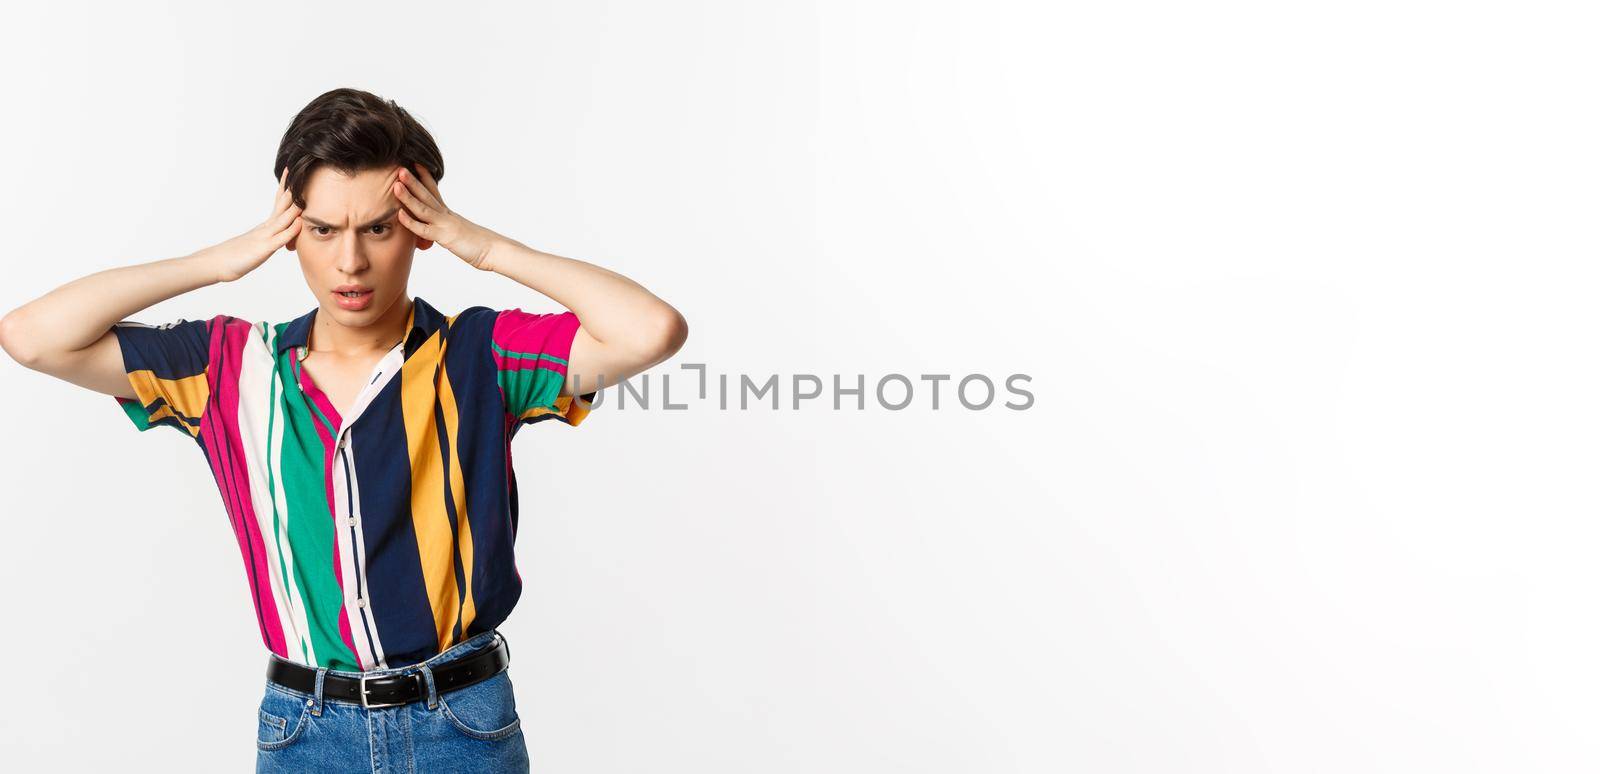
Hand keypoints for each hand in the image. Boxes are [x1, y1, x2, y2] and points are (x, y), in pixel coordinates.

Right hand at [203, 167, 302, 282]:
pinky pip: (280, 238)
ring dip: (295, 206)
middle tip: (301, 171)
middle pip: (282, 204)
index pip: (279, 201)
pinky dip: (291, 230)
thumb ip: (271, 238)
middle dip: (292, 189)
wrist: (216, 263)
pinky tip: (299, 223)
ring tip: (304, 191)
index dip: (287, 187)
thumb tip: (281, 236)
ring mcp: (264, 236)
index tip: (292, 172)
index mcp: (266, 225)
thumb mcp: (259, 244)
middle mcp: (266, 227)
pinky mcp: (264, 249)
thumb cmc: (237, 255)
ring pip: (283, 218)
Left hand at [392, 163, 498, 271]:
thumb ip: (449, 228)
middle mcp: (446, 215)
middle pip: (427, 194)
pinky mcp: (445, 237)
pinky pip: (424, 229)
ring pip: (423, 208)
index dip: (424, 176)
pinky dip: (411, 222)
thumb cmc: (481, 244)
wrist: (495, 250)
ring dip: (408, 196)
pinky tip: (399, 215)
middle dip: (413, 180)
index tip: (415, 163)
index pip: (434, 191)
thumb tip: (444, 228)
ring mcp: (445, 225)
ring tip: (396, 184)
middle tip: (400, 167)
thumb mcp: (461, 233)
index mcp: (449, 213)